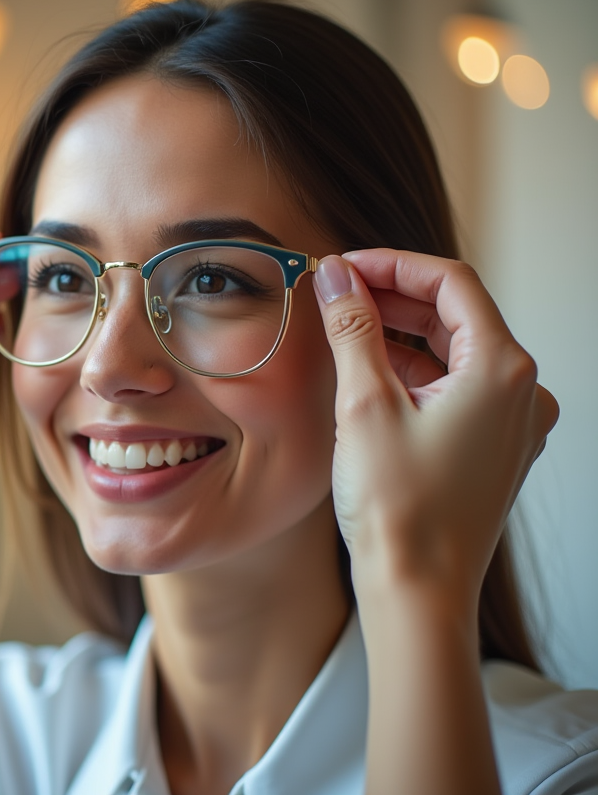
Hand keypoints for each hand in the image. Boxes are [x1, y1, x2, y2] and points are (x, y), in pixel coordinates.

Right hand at [313, 249, 558, 794]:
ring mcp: (512, 423)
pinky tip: (368, 372)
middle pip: (456, 314)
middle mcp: (521, 391)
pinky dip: (414, 371)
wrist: (417, 591)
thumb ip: (352, 329)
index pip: (451, 283)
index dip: (392, 264)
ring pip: (454, 352)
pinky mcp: (493, 449)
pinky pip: (456, 388)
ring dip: (400, 333)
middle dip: (393, 297)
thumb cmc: (399, 508)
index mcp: (503, 370)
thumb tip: (336, 275)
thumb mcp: (365, 405)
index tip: (343, 265)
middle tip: (335, 290)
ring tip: (343, 327)